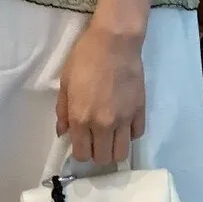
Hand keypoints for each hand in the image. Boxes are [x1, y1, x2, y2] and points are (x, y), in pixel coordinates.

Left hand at [56, 21, 145, 165]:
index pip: (82, 155)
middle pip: (103, 159)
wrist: (114, 41)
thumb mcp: (65, 81)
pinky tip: (124, 122)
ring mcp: (124, 120)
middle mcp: (103, 125)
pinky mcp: (139, 112)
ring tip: (111, 137)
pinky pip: (137, 135)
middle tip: (95, 139)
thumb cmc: (85, 57)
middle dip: (97, 153)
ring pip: (122, 154)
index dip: (80, 151)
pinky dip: (130, 133)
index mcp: (81, 119)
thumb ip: (63, 110)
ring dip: (114, 149)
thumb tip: (63, 132)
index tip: (81, 142)